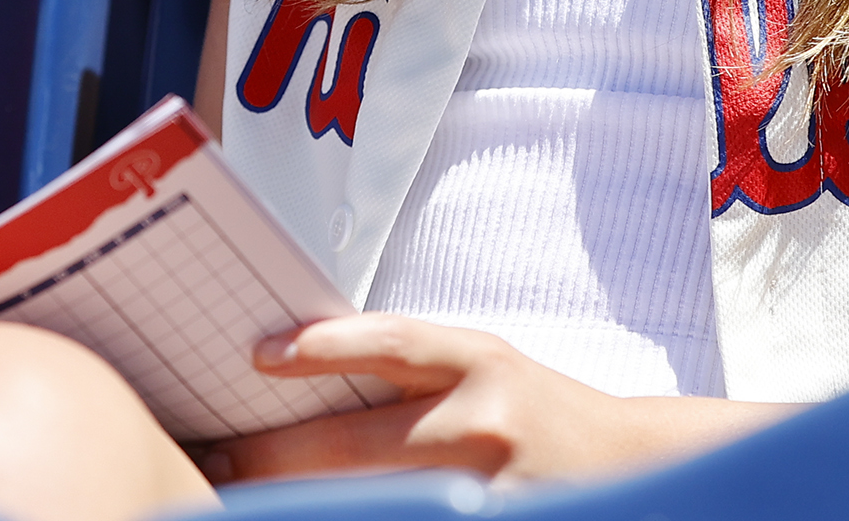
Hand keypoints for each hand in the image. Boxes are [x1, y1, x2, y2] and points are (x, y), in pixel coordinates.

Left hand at [203, 314, 788, 488]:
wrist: (632, 468)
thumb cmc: (533, 408)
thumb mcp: (477, 366)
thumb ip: (402, 367)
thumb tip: (291, 371)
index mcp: (477, 362)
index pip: (387, 344)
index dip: (316, 347)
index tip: (255, 356)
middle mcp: (483, 425)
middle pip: (356, 445)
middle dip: (275, 454)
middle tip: (216, 456)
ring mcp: (489, 491)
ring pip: (370, 500)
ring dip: (303, 501)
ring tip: (248, 496)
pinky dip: (353, 517)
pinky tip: (316, 514)